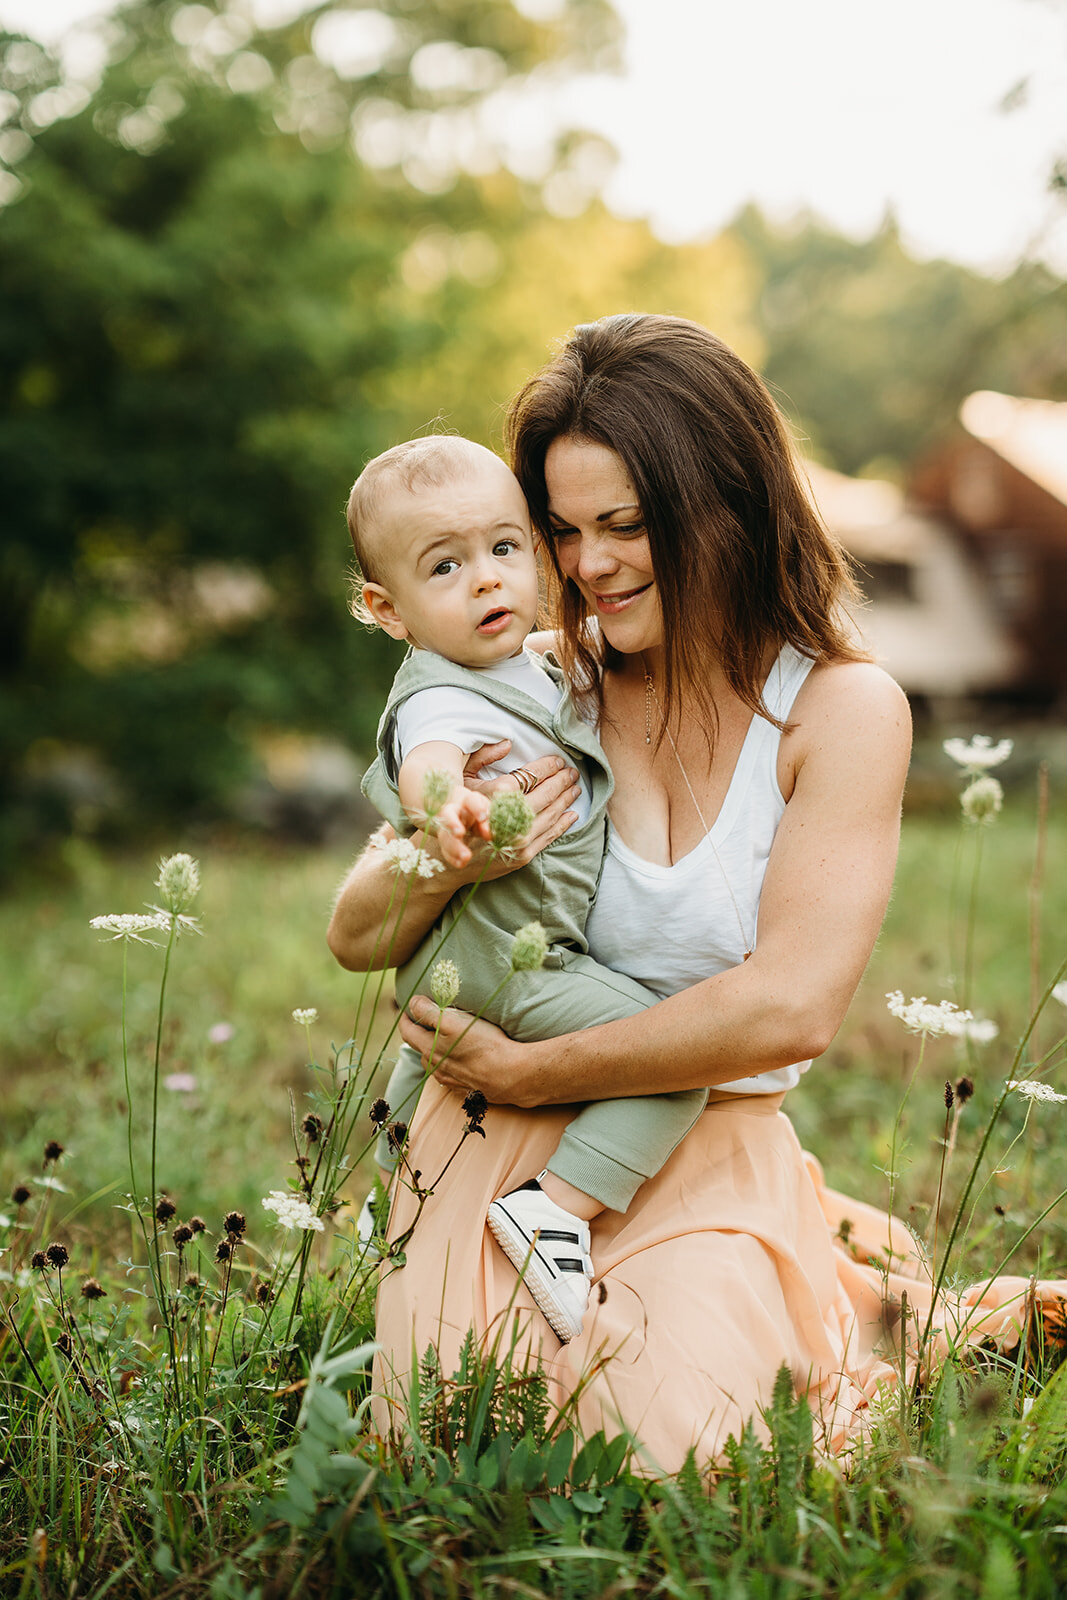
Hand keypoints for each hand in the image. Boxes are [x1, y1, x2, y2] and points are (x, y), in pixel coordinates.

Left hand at [399, 995, 531, 1104]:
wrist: (512, 1074)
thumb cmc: (484, 1044)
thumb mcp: (453, 1021)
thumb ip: (429, 1012)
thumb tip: (412, 1003)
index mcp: (430, 1050)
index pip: (407, 1032)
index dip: (405, 1018)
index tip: (407, 1009)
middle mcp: (437, 1068)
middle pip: (420, 1049)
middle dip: (419, 1033)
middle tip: (424, 1021)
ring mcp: (452, 1080)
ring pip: (435, 1064)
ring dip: (434, 1051)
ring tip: (443, 1040)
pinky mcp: (467, 1088)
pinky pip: (451, 1076)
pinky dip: (450, 1065)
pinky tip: (460, 1059)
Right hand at [433, 786, 490, 868]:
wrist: (458, 807)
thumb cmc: (477, 809)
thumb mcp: (486, 811)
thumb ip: (488, 821)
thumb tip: (489, 835)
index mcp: (468, 800)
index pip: (471, 800)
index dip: (476, 808)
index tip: (483, 817)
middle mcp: (453, 811)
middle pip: (449, 815)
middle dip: (453, 825)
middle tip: (460, 834)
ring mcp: (446, 825)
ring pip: (444, 834)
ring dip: (453, 846)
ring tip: (465, 858)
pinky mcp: (444, 838)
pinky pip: (445, 848)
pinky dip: (452, 857)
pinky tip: (460, 864)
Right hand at [458, 749, 582, 882]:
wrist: (448, 858)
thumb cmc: (454, 814)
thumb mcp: (461, 779)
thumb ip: (482, 757)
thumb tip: (508, 743)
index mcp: (498, 794)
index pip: (532, 775)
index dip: (548, 766)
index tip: (559, 760)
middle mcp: (512, 817)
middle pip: (546, 794)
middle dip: (562, 781)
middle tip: (573, 772)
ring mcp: (520, 838)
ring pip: (551, 814)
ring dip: (566, 799)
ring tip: (575, 788)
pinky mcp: (524, 855)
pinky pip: (550, 835)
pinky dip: (563, 823)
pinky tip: (572, 814)